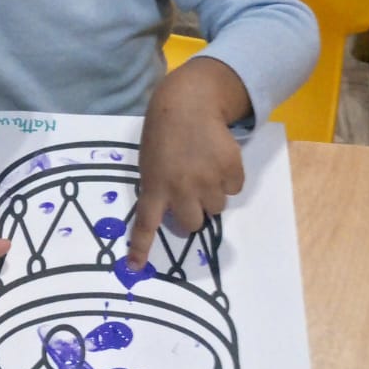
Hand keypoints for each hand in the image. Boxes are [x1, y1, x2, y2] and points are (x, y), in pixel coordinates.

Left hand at [126, 59, 248, 268]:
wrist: (189, 102)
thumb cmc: (165, 131)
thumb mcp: (151, 160)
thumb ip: (159, 185)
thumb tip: (175, 211)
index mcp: (154, 186)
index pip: (145, 223)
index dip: (141, 247)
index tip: (134, 267)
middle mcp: (180, 188)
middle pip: (193, 223)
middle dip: (194, 212)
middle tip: (192, 192)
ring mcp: (207, 179)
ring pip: (217, 207)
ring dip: (213, 193)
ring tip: (204, 167)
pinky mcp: (230, 168)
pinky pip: (234, 187)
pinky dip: (229, 177)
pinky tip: (218, 157)